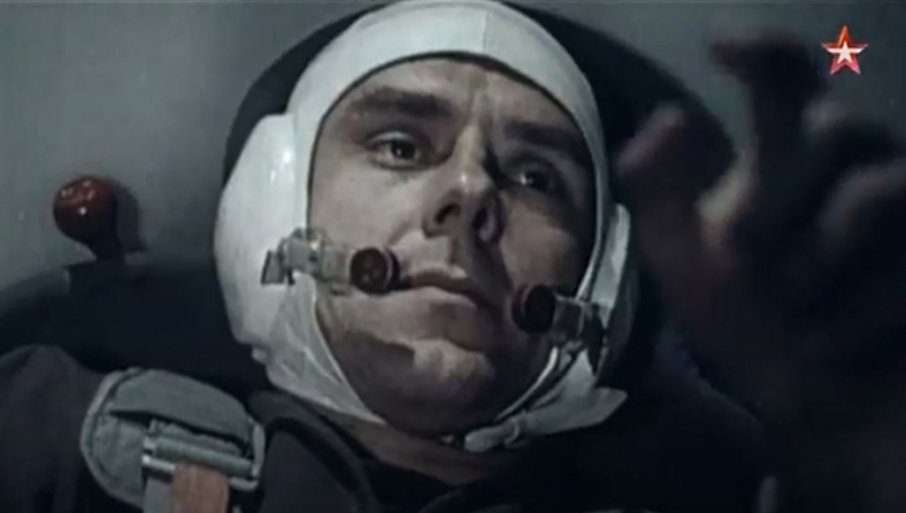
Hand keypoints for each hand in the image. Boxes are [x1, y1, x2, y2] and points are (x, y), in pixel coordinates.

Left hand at [618, 36, 904, 512]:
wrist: (803, 406)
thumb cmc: (741, 325)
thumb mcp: (681, 260)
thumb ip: (661, 190)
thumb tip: (667, 115)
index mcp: (787, 159)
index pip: (789, 82)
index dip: (767, 54)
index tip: (721, 48)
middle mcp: (855, 169)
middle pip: (839, 128)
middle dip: (778, 195)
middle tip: (738, 253)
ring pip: (878, 190)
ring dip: (817, 258)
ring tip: (791, 309)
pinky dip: (857, 312)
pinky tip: (826, 343)